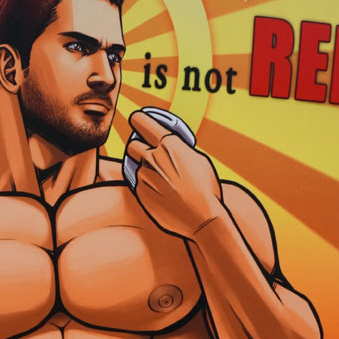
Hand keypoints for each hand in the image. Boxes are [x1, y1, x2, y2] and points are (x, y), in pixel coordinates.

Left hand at [126, 110, 222, 239]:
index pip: (142, 122)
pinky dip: (146, 185)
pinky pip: (137, 184)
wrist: (202, 218)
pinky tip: (161, 193)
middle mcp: (153, 158)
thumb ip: (179, 149)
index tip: (137, 121)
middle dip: (138, 147)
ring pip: (135, 167)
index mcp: (169, 145)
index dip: (138, 120)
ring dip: (144, 169)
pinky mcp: (140, 194)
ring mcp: (144, 177)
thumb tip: (171, 146)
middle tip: (147, 153)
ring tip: (160, 179)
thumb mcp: (198, 160)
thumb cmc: (206, 189)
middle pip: (132, 144)